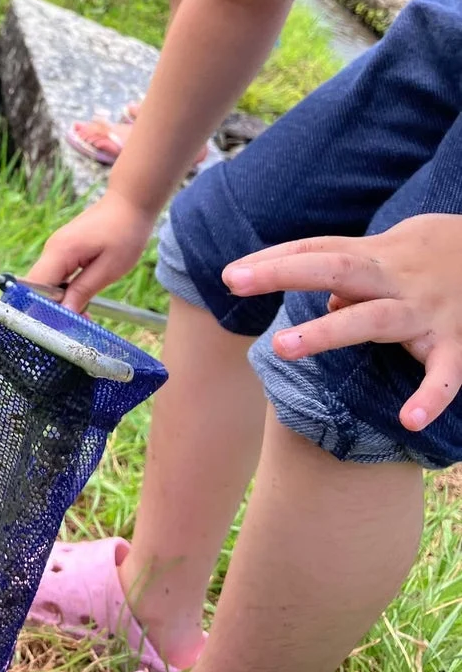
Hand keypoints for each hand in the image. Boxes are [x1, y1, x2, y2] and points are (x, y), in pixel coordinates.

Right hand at [29, 190, 156, 314]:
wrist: (130, 202)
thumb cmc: (125, 232)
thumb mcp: (109, 268)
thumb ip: (83, 290)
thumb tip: (64, 313)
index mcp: (60, 252)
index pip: (34, 287)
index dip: (41, 309)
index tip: (61, 327)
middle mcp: (52, 249)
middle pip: (37, 287)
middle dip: (52, 309)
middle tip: (78, 324)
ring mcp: (56, 249)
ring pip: (46, 283)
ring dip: (60, 301)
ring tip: (85, 315)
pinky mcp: (64, 250)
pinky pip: (56, 276)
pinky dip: (65, 291)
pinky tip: (82, 299)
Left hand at [223, 215, 461, 431]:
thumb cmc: (422, 259)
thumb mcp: (385, 256)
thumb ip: (351, 277)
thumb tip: (328, 304)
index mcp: (374, 257)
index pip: (315, 250)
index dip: (272, 261)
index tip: (231, 275)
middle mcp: (395, 280)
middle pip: (336, 269)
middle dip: (286, 275)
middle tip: (237, 285)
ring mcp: (424, 312)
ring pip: (373, 320)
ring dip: (327, 331)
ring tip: (281, 347)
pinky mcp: (454, 343)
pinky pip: (445, 374)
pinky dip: (430, 397)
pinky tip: (409, 421)